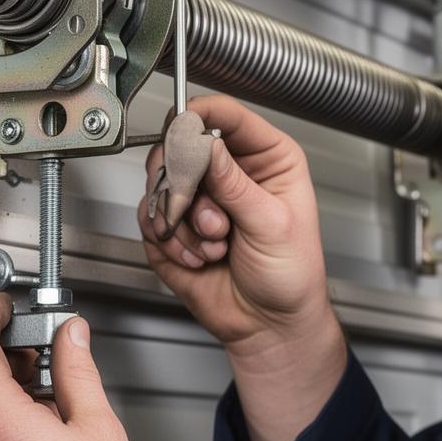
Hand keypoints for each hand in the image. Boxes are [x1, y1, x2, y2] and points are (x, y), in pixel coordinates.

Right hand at [138, 95, 345, 440]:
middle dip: (188, 186)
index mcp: (266, 158)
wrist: (269, 325)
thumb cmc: (290, 276)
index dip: (200, 118)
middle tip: (210, 215)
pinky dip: (172, 242)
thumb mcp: (271, 223)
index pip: (226, 115)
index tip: (183, 129)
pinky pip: (151, 218)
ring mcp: (199, 198)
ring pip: (161, 183)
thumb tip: (206, 143)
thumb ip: (234, 181)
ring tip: (215, 244)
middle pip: (180, 146)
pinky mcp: (175, 227)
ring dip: (184, 222)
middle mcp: (229, 172)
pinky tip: (199, 257)